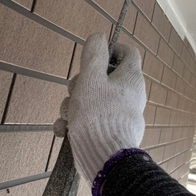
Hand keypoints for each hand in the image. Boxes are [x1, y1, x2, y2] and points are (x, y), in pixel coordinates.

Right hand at [54, 33, 145, 183]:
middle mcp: (130, 94)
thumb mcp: (91, 78)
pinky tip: (64, 130)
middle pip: (103, 76)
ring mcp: (121, 113)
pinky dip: (76, 122)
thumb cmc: (98, 115)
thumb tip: (99, 36)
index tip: (93, 54)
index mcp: (131, 77)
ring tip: (68, 116)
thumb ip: (93, 55)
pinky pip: (91, 119)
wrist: (105, 159)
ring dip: (74, 104)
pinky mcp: (110, 130)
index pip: (128, 52)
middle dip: (81, 82)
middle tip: (74, 91)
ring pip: (93, 99)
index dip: (110, 48)